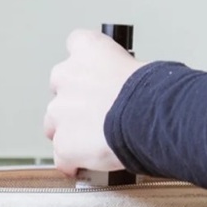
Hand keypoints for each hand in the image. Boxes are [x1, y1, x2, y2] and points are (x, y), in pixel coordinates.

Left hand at [44, 28, 144, 176]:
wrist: (147, 116)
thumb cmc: (151, 92)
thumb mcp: (140, 67)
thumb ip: (120, 74)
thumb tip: (130, 87)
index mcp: (88, 49)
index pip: (76, 44)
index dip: (86, 66)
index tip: (94, 75)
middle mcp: (67, 76)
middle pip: (60, 89)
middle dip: (75, 102)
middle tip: (98, 113)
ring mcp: (60, 111)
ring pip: (55, 124)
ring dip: (71, 132)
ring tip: (94, 141)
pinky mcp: (64, 143)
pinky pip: (63, 157)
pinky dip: (74, 161)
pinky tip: (88, 163)